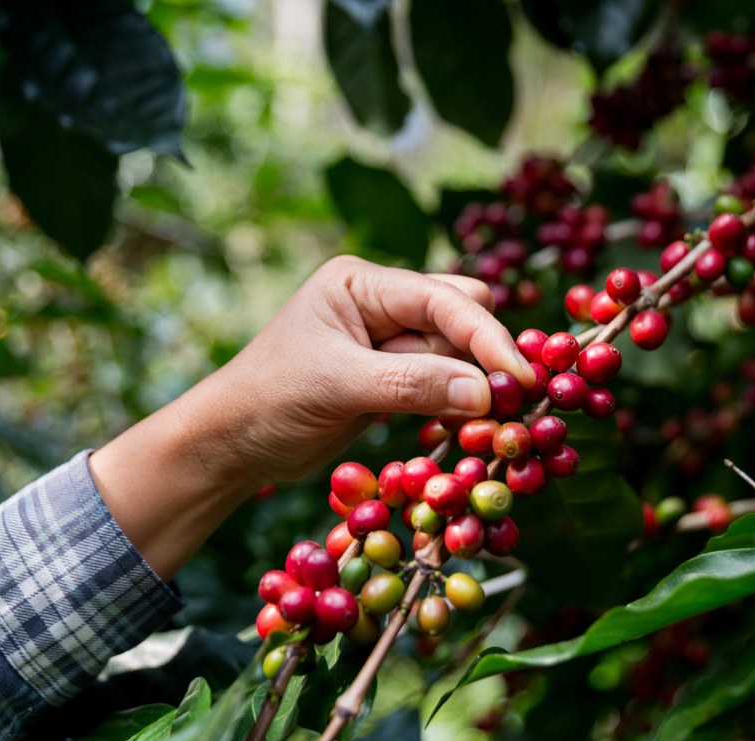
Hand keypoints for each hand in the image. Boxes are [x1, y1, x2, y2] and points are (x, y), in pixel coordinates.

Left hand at [89, 256, 531, 578]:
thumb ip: (412, 384)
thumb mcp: (339, 386)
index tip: (521, 379)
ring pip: (458, 354)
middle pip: (462, 316)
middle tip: (506, 405)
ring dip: (474, 387)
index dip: (486, 337)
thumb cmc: (271, 400)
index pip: (443, 300)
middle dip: (484, 357)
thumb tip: (486, 393)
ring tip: (489, 425)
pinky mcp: (395, 379)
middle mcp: (382, 304)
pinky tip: (465, 428)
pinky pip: (444, 385)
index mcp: (363, 284)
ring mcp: (390, 342)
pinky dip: (459, 406)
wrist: (234, 443)